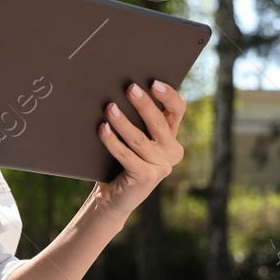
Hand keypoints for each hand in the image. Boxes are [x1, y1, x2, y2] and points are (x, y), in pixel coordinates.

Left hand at [88, 80, 185, 218]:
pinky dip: (112, 141)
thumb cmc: (121, 161)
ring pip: (139, 139)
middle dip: (143, 104)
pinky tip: (102, 129)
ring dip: (122, 121)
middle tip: (130, 88)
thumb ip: (137, 120)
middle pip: (158, 122)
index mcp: (171, 137)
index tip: (153, 82)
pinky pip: (126, 154)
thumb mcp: (134, 139)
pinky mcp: (147, 177)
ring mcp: (161, 166)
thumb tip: (125, 90)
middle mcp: (171, 151)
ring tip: (109, 108)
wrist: (114, 197)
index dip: (168, 95)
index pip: (177, 110)